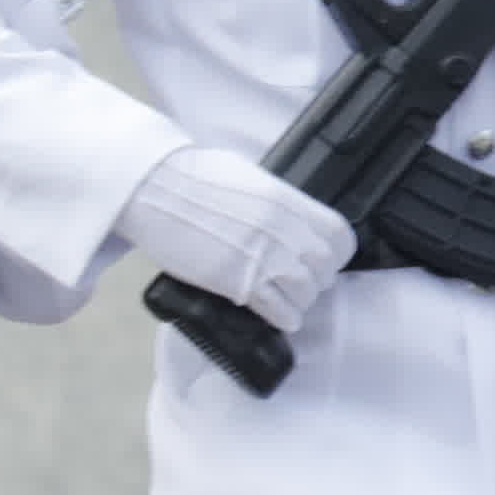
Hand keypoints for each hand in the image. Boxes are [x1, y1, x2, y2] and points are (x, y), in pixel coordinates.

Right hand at [121, 142, 357, 337]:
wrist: (154, 187)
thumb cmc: (192, 176)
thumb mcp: (248, 177)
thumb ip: (275, 201)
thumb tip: (287, 216)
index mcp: (288, 200)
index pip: (340, 236)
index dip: (335, 254)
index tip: (322, 260)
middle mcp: (284, 229)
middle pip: (325, 269)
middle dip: (316, 280)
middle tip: (299, 284)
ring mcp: (264, 257)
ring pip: (306, 294)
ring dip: (299, 302)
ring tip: (286, 303)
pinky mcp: (240, 282)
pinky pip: (280, 311)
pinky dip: (283, 318)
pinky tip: (278, 317)